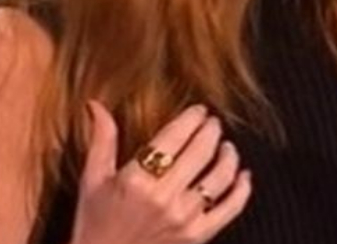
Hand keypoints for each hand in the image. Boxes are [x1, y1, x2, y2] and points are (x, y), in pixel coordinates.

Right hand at [70, 102, 251, 243]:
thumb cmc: (94, 223)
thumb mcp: (92, 179)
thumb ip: (101, 139)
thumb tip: (96, 104)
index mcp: (136, 179)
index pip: (173, 137)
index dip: (191, 119)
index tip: (198, 110)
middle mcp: (163, 197)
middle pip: (199, 152)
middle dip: (211, 131)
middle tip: (214, 122)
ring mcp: (184, 218)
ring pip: (219, 177)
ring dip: (228, 156)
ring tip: (228, 146)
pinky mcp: (198, 236)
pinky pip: (230, 208)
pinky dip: (242, 190)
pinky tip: (244, 176)